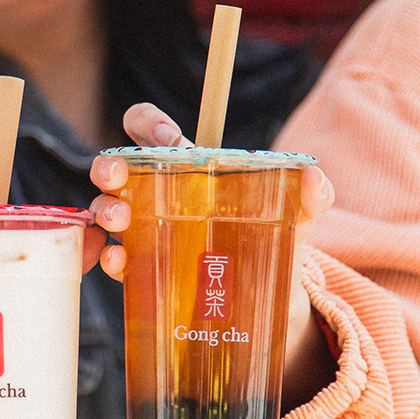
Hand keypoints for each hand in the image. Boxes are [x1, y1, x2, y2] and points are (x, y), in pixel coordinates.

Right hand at [88, 102, 332, 277]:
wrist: (270, 296)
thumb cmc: (275, 237)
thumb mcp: (297, 213)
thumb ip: (312, 194)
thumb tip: (313, 176)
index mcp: (187, 169)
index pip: (149, 130)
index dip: (147, 123)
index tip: (167, 137)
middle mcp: (156, 195)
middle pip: (114, 168)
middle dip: (107, 166)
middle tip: (116, 175)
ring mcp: (146, 233)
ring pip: (107, 211)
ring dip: (106, 210)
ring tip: (121, 219)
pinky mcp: (146, 272)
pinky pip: (116, 262)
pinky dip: (111, 260)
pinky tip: (120, 261)